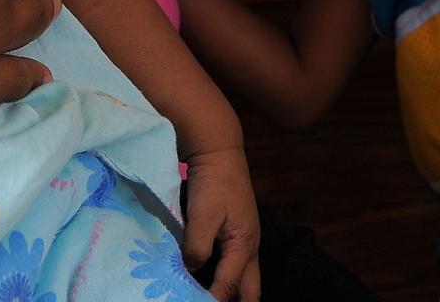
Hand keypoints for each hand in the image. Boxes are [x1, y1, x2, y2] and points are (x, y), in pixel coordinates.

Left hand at [183, 145, 261, 301]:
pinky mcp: (235, 231)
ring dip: (232, 292)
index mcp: (244, 245)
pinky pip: (233, 263)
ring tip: (214, 298)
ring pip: (243, 277)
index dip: (212, 300)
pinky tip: (209, 279)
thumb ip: (197, 247)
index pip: (228, 285)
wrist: (218, 152)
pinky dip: (224, 275)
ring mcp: (244, 239)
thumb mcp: (203, 215)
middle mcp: (249, 247)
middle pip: (250, 289)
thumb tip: (189, 271)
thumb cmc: (213, 183)